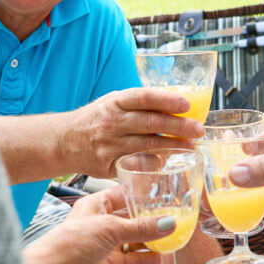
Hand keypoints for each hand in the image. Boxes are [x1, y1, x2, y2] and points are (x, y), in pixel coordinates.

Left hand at [24, 188, 172, 263]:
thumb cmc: (71, 243)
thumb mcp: (110, 228)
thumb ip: (141, 227)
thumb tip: (168, 223)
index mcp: (96, 205)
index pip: (123, 196)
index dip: (142, 195)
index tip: (163, 194)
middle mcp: (102, 224)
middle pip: (133, 219)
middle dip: (152, 220)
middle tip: (174, 216)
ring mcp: (107, 247)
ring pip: (136, 240)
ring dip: (153, 240)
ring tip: (174, 236)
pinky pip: (136, 260)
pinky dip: (149, 258)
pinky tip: (164, 256)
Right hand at [64, 88, 204, 177]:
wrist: (64, 140)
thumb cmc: (97, 119)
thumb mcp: (114, 102)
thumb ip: (141, 104)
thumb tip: (179, 104)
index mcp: (116, 102)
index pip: (143, 97)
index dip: (166, 100)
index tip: (187, 104)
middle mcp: (112, 122)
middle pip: (151, 123)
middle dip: (179, 126)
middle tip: (198, 129)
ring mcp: (110, 145)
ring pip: (148, 146)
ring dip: (173, 147)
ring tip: (191, 146)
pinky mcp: (109, 165)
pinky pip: (137, 166)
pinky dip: (155, 164)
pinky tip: (168, 161)